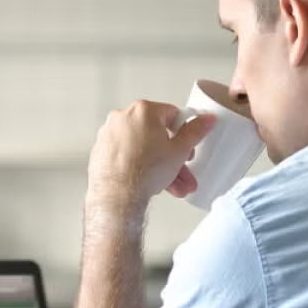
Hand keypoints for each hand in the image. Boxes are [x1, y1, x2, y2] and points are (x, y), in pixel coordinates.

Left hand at [86, 100, 214, 214]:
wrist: (117, 196)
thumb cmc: (144, 172)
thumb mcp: (179, 151)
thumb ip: (195, 132)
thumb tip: (206, 119)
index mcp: (143, 110)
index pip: (172, 114)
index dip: (183, 133)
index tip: (186, 146)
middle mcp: (123, 117)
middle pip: (156, 135)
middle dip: (172, 157)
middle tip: (182, 171)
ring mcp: (109, 134)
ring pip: (142, 148)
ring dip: (159, 167)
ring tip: (172, 186)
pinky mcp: (101, 151)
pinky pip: (126, 155)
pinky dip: (138, 166)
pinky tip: (150, 184)